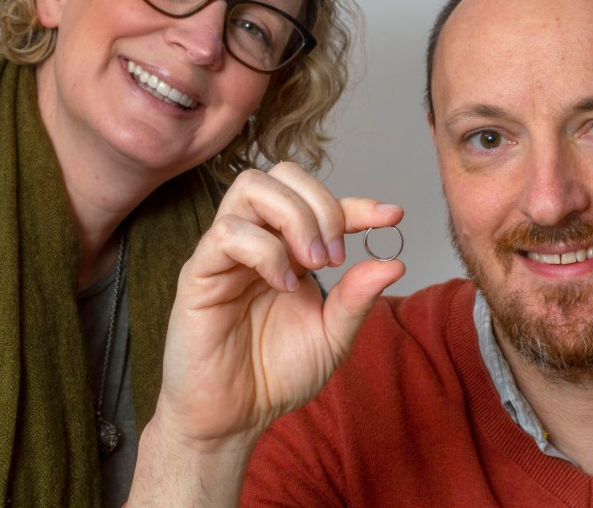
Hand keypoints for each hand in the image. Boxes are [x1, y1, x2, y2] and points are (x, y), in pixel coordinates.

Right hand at [129, 163, 403, 504]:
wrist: (233, 418)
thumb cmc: (274, 375)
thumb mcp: (332, 337)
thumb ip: (357, 298)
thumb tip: (393, 262)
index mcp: (287, 248)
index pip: (318, 201)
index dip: (357, 203)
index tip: (392, 216)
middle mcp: (256, 239)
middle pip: (282, 174)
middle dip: (321, 205)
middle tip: (335, 257)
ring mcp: (225, 252)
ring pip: (251, 187)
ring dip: (294, 217)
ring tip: (313, 264)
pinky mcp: (199, 272)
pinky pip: (227, 233)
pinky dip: (265, 250)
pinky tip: (283, 284)